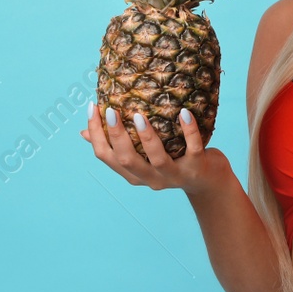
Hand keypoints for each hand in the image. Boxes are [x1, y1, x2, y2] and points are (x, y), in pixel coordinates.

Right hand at [81, 102, 226, 191]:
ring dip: (147, 137)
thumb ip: (119, 147)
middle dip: (116, 136)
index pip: (106, 157)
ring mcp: (175, 175)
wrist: (210, 183)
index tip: (92, 108)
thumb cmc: (172, 162)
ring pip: (157, 159)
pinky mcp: (197, 168)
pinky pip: (193, 149)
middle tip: (111, 110)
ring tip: (139, 115)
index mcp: (134, 174)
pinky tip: (184, 112)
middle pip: (127, 160)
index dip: (96, 134)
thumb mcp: (144, 157)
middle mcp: (151, 178)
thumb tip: (83, 133)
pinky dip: (189, 131)